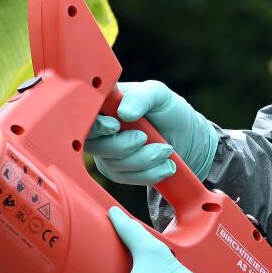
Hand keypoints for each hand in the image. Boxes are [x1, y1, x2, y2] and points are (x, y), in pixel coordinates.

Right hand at [85, 81, 217, 185]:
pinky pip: (125, 178)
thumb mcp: (159, 94)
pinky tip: (165, 165)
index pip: (85, 115)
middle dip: (123, 146)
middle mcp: (99, 128)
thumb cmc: (168, 110)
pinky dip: (148, 174)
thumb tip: (123, 113)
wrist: (186, 138)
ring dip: (143, 160)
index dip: (95, 125)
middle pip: (93, 145)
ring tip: (166, 150)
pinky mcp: (116, 171)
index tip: (115, 126)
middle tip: (145, 138)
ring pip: (112, 164)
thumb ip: (141, 97)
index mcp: (104, 104)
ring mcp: (106, 151)